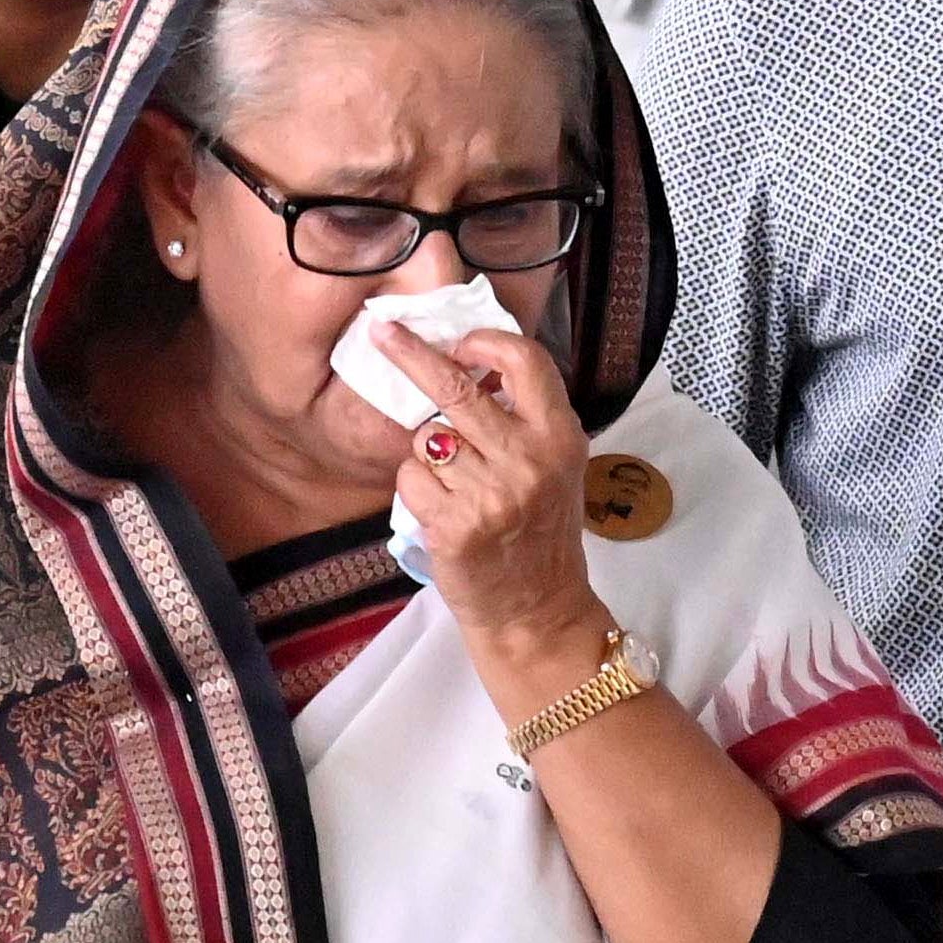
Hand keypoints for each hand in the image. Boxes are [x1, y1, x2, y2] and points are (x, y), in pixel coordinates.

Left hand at [375, 321, 609, 685]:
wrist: (537, 611)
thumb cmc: (539, 534)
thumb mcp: (557, 467)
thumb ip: (526, 419)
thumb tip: (471, 363)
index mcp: (559, 436)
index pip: (524, 361)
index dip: (484, 342)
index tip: (457, 341)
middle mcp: (528, 460)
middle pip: (456, 387)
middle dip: (411, 354)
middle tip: (382, 331)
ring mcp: (491, 494)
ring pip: (426, 438)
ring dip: (428, 455)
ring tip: (455, 486)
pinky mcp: (455, 525)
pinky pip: (410, 479)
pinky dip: (416, 490)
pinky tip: (442, 511)